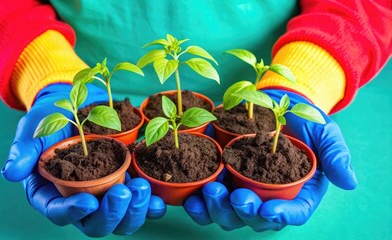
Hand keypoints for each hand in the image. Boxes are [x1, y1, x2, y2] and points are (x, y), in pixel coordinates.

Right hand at [1, 83, 165, 235]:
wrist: (76, 102)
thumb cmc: (51, 117)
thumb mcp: (35, 128)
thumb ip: (24, 151)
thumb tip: (11, 173)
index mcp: (52, 192)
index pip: (59, 213)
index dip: (73, 213)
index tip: (89, 201)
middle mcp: (80, 200)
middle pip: (95, 224)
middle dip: (111, 214)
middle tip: (123, 192)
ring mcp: (105, 195)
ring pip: (121, 220)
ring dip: (134, 211)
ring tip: (142, 188)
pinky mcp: (125, 184)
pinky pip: (140, 204)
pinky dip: (151, 205)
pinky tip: (159, 198)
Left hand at [184, 89, 356, 230]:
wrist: (275, 101)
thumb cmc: (303, 118)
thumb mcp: (324, 132)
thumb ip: (336, 155)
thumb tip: (350, 182)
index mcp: (297, 191)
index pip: (293, 212)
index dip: (282, 215)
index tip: (269, 210)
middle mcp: (268, 196)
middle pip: (256, 219)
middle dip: (244, 212)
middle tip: (237, 197)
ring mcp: (243, 189)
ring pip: (229, 214)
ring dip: (218, 209)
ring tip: (210, 192)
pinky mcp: (222, 179)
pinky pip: (208, 201)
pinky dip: (199, 203)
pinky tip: (192, 198)